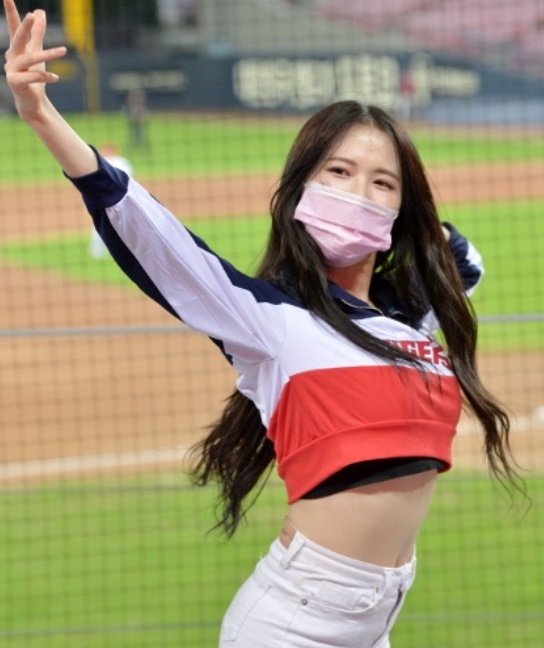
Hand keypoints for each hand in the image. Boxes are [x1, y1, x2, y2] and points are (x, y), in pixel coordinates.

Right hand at [3, 0, 66, 120]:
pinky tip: (56, 78)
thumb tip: (38, 11)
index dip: (11, 12)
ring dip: (48, 54)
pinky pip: (34, 76)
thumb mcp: (37, 52)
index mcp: (16, 48)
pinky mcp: (16, 83)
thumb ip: (37, 33)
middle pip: (18, 39)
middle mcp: (11, 57)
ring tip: (64, 50)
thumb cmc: (33, 76)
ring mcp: (12, 70)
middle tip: (31, 16)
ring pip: (30, 59)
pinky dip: (46, 77)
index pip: (14, 27)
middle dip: (25, 27)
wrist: (32, 102)